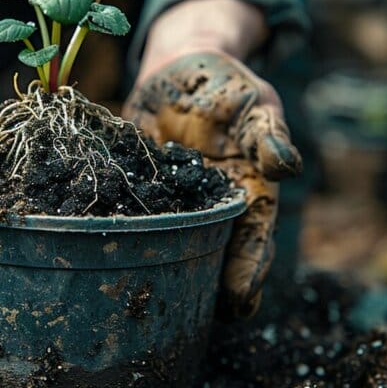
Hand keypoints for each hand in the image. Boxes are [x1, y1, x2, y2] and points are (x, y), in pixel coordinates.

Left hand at [124, 0, 300, 318]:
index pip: (254, 240)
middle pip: (211, 254)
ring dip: (160, 270)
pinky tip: (100, 254)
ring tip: (147, 302)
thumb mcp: (254, 104)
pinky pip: (125, 215)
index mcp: (246, 195)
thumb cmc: (228, 90)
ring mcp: (168, 205)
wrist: (178, 70)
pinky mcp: (131, 192)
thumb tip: (286, 165)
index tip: (240, 299)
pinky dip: (116, 233)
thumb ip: (267, 134)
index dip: (248, 270)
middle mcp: (207, 210)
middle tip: (193, 317)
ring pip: (167, 245)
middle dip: (205, 286)